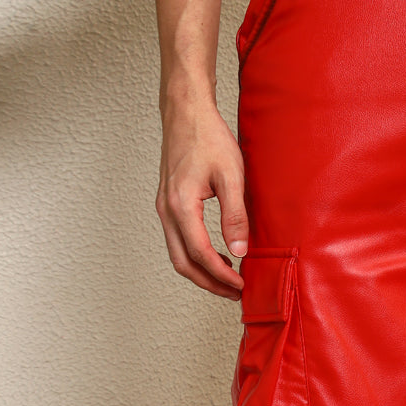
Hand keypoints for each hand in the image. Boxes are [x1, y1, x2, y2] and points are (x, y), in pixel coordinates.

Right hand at [155, 90, 248, 299]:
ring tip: (229, 279)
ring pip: (178, 255)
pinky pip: (178, 241)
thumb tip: (239, 251)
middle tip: (235, 293)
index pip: (200, 254)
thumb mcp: (231, 175)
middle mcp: (166, 211)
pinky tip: (218, 255)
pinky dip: (196, 256)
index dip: (222, 276)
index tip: (241, 286)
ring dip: (202, 272)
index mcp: (180, 206)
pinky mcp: (167, 204)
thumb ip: (235, 216)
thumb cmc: (208, 138)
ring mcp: (164, 208)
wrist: (186, 112)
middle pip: (183, 264)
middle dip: (210, 284)